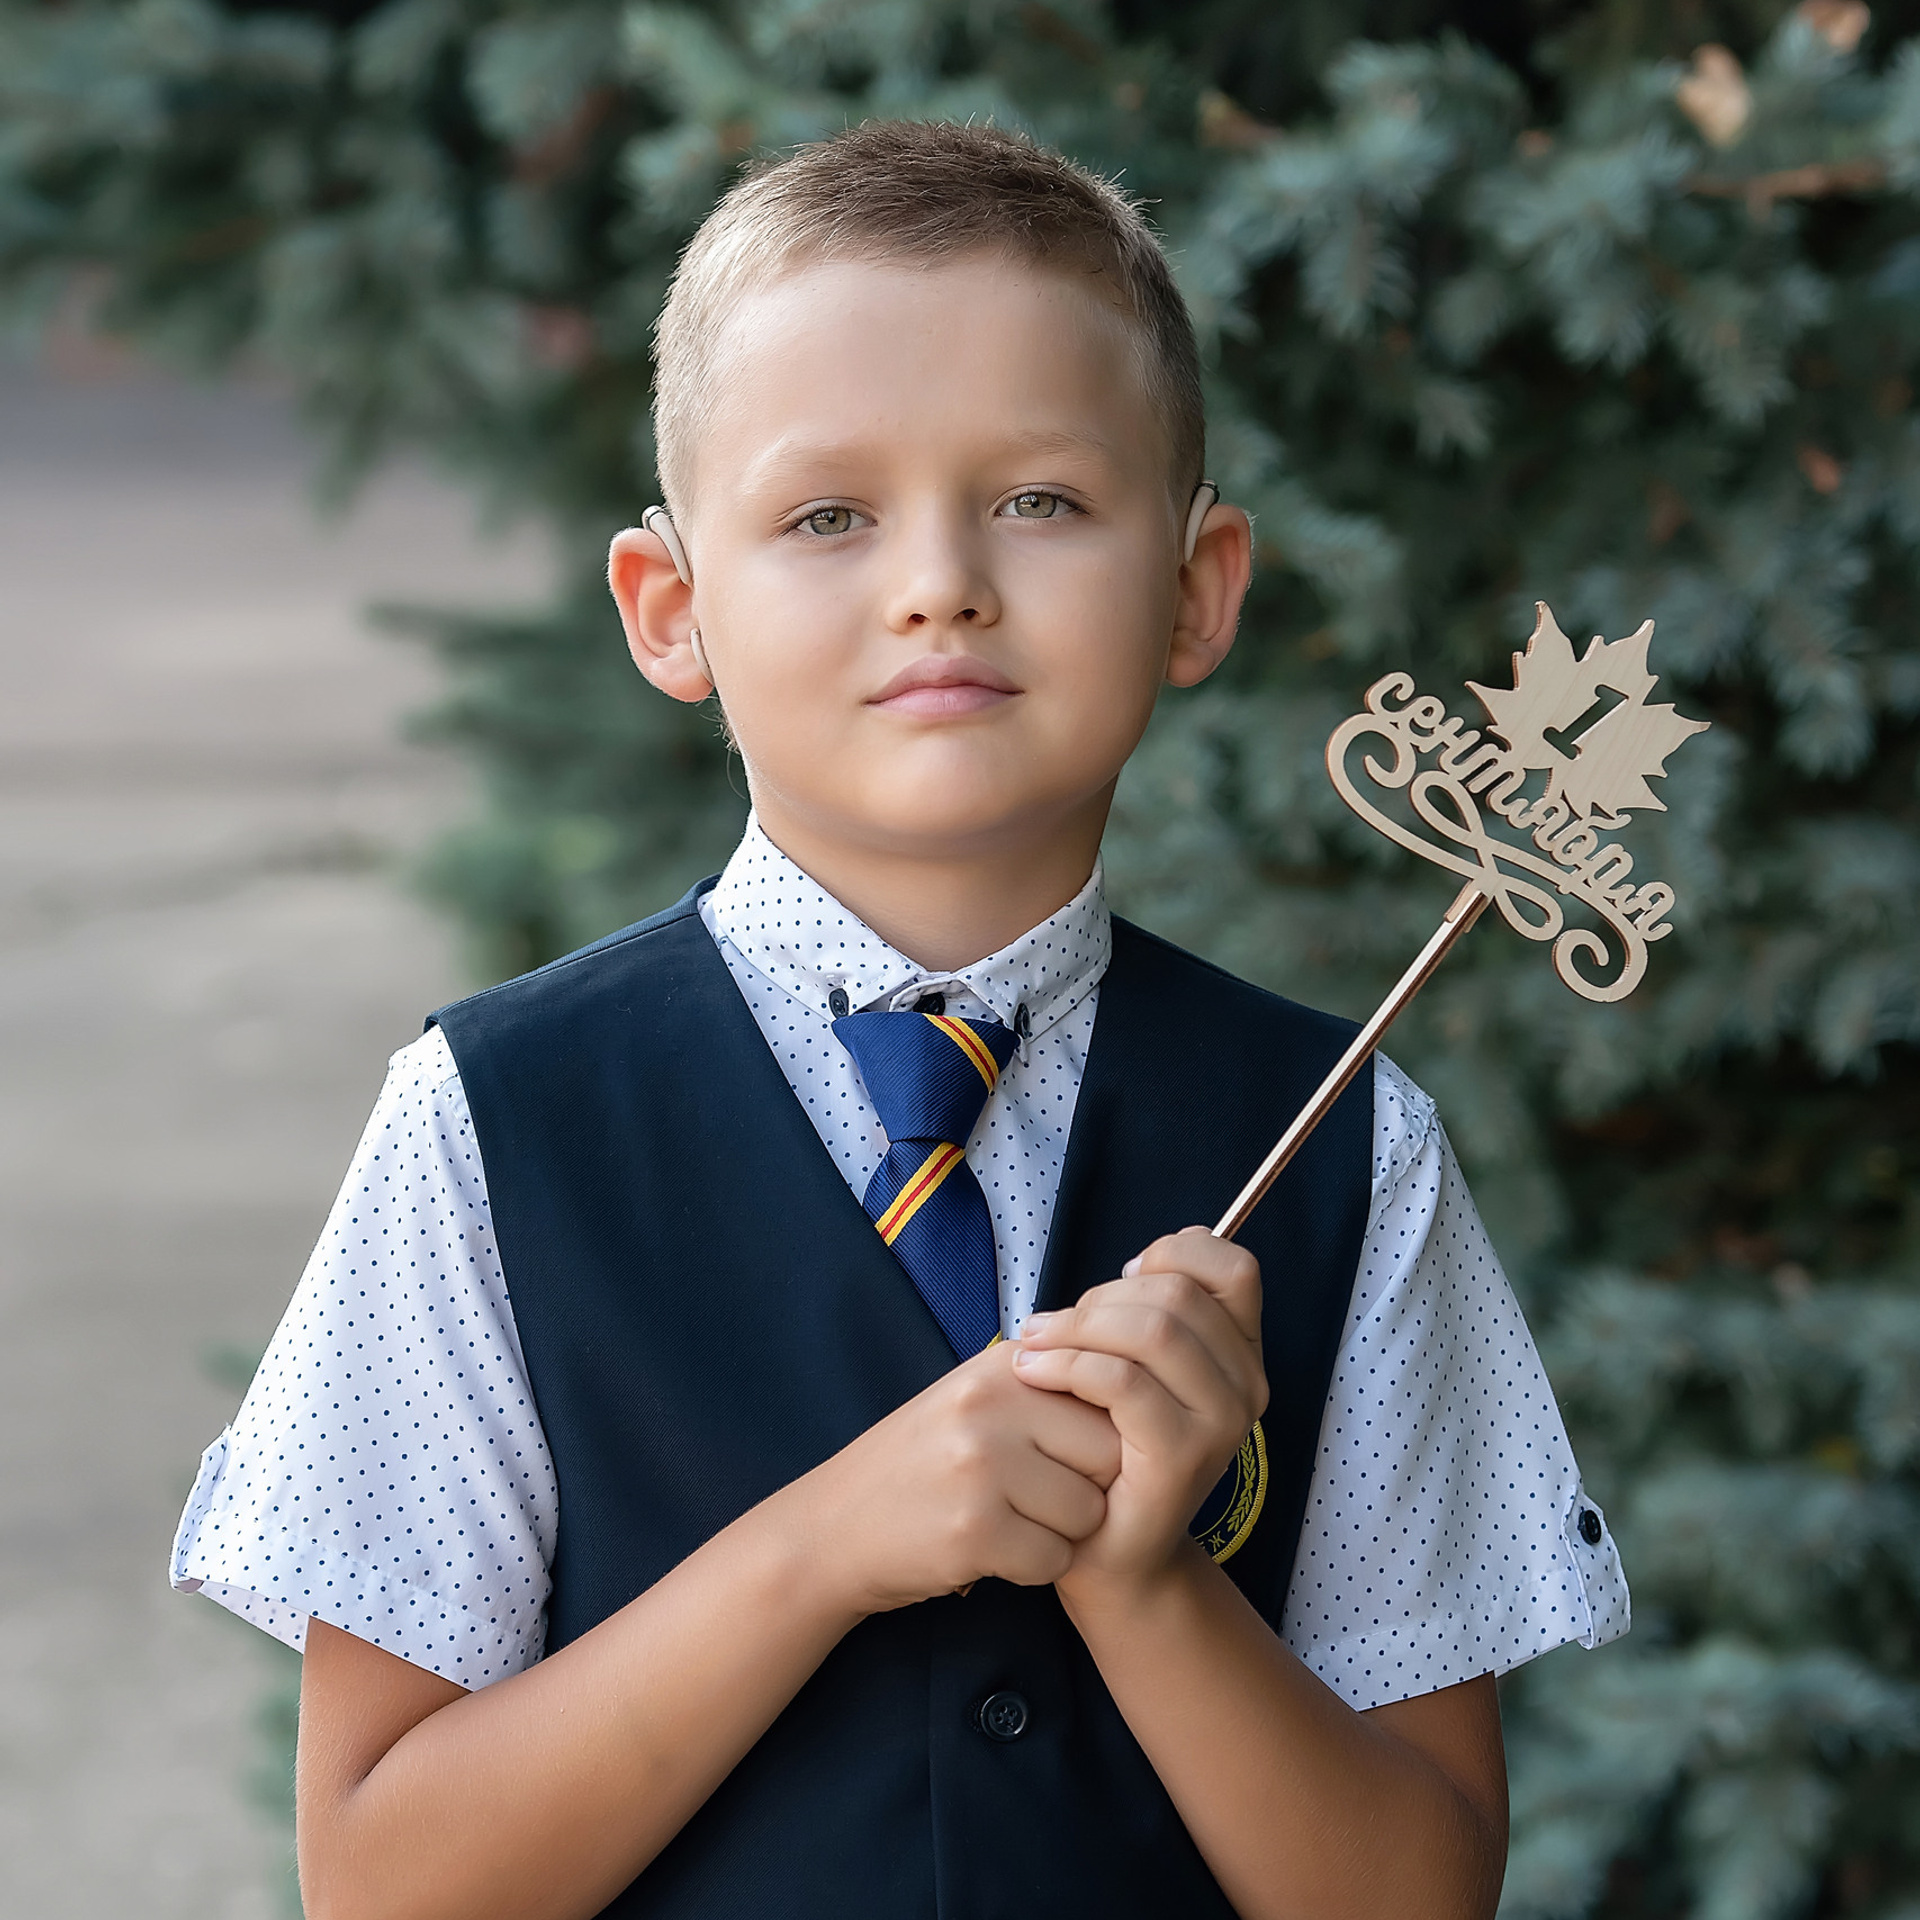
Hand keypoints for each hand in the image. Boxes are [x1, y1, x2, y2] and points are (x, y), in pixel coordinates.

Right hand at [792, 1339, 1120, 1616]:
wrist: (834, 1526)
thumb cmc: (920, 1463)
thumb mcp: (974, 1398)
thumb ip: (1046, 1384)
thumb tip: (1136, 1378)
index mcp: (1001, 1365)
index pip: (1109, 1394)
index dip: (1103, 1439)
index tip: (1069, 1460)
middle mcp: (992, 1405)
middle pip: (1110, 1454)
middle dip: (1092, 1488)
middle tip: (1043, 1501)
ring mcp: (980, 1467)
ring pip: (1088, 1513)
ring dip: (1063, 1534)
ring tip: (1015, 1525)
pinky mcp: (973, 1531)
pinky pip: (1054, 1560)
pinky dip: (1034, 1569)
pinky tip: (996, 1554)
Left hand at [1011, 1228, 1266, 1591]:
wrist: (1105, 1548)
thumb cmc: (1106, 1444)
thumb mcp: (1132, 1365)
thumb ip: (1145, 1311)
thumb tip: (1138, 1263)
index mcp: (1241, 1354)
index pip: (1232, 1269)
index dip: (1174, 1253)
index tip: (1121, 1277)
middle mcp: (1247, 1386)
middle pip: (1178, 1294)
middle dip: (1101, 1299)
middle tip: (1052, 1327)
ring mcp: (1223, 1424)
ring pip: (1153, 1331)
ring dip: (1077, 1327)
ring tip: (1031, 1346)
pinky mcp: (1184, 1456)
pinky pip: (1123, 1382)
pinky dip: (1069, 1365)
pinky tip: (1032, 1372)